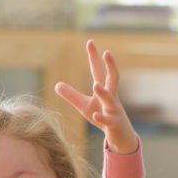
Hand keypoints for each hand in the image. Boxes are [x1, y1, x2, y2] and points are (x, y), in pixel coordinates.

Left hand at [55, 39, 138, 154]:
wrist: (121, 136)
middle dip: (110, 65)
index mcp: (104, 90)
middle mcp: (111, 97)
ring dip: (103, 93)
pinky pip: (108, 120)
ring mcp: (114, 110)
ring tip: (94, 86)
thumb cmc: (102, 117)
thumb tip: (56, 85)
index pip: (98, 71)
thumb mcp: (84, 106)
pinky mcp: (114, 124)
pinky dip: (101, 118)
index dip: (94, 57)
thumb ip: (71, 95)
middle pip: (112, 78)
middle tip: (107, 52)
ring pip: (110, 99)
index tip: (90, 42)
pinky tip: (95, 115)